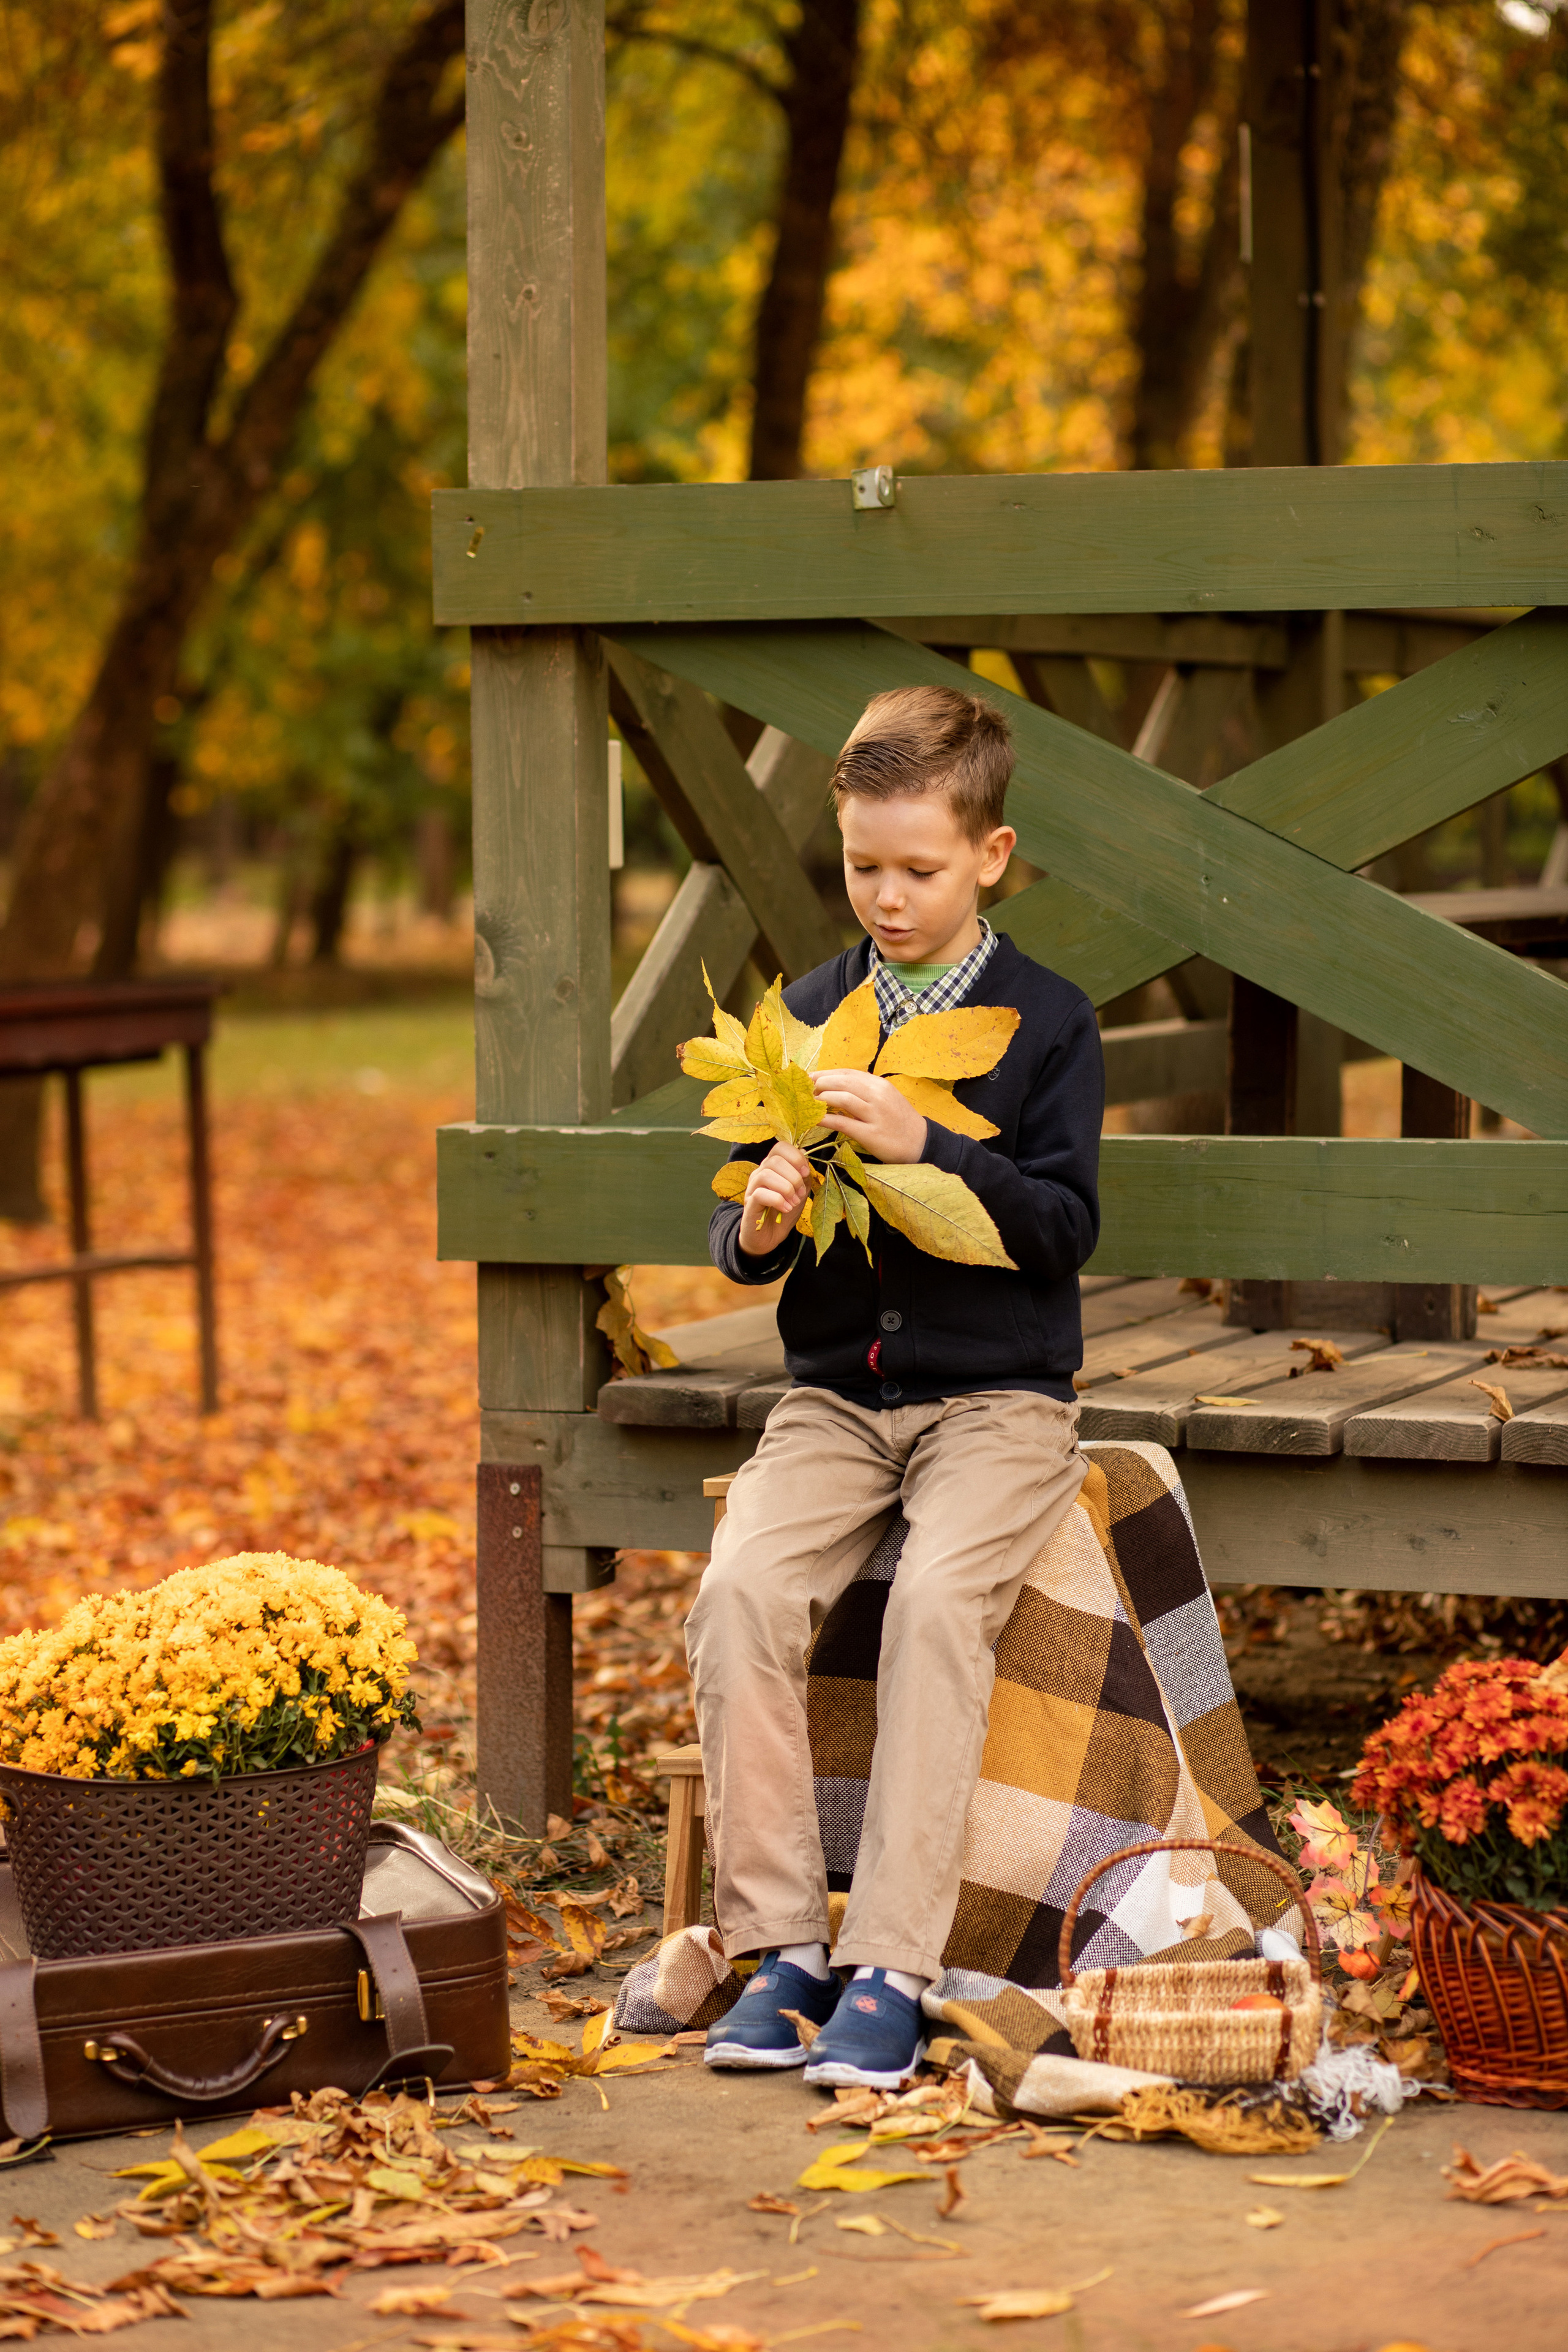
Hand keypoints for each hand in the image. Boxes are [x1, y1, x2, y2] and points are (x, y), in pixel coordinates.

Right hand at [737, 1142, 812, 1254]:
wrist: (769, 1237)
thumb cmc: (784, 1211)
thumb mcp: (800, 1191)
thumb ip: (803, 1174)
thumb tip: (804, 1155)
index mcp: (772, 1166)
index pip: (780, 1147)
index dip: (796, 1157)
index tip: (806, 1173)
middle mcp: (760, 1173)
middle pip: (775, 1160)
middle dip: (794, 1177)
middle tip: (800, 1194)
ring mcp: (752, 1187)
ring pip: (766, 1174)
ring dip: (786, 1189)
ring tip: (793, 1202)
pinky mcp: (749, 1203)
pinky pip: (761, 1193)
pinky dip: (778, 1200)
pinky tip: (785, 1209)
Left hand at [812, 1067, 927, 1162]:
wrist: (920, 1143)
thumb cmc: (899, 1120)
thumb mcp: (886, 1098)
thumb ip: (865, 1090)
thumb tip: (837, 1086)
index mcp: (879, 1084)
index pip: (848, 1072)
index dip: (826, 1073)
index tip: (810, 1076)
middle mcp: (877, 1095)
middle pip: (842, 1082)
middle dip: (820, 1083)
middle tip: (805, 1089)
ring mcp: (875, 1114)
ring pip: (842, 1099)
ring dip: (821, 1098)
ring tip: (808, 1102)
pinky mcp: (871, 1134)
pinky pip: (843, 1123)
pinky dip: (826, 1120)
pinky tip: (814, 1120)